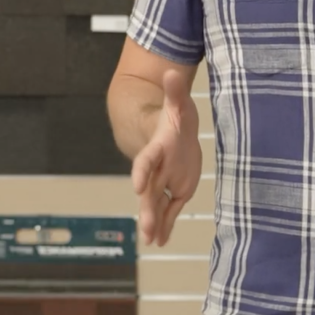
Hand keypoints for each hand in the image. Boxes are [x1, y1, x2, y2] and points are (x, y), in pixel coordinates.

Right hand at [130, 68, 201, 246]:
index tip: (137, 187)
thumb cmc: (173, 118)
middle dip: (147, 209)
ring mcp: (164, 181)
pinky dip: (165, 226)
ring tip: (150, 241)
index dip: (141, 173)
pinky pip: (169, 210)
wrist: (169, 131)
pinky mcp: (175, 190)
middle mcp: (157, 169)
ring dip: (154, 222)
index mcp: (157, 149)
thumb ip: (175, 92)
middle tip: (144, 228)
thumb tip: (172, 72)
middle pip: (149, 191)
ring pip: (156, 205)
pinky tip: (160, 242)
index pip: (146, 162)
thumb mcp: (177, 105)